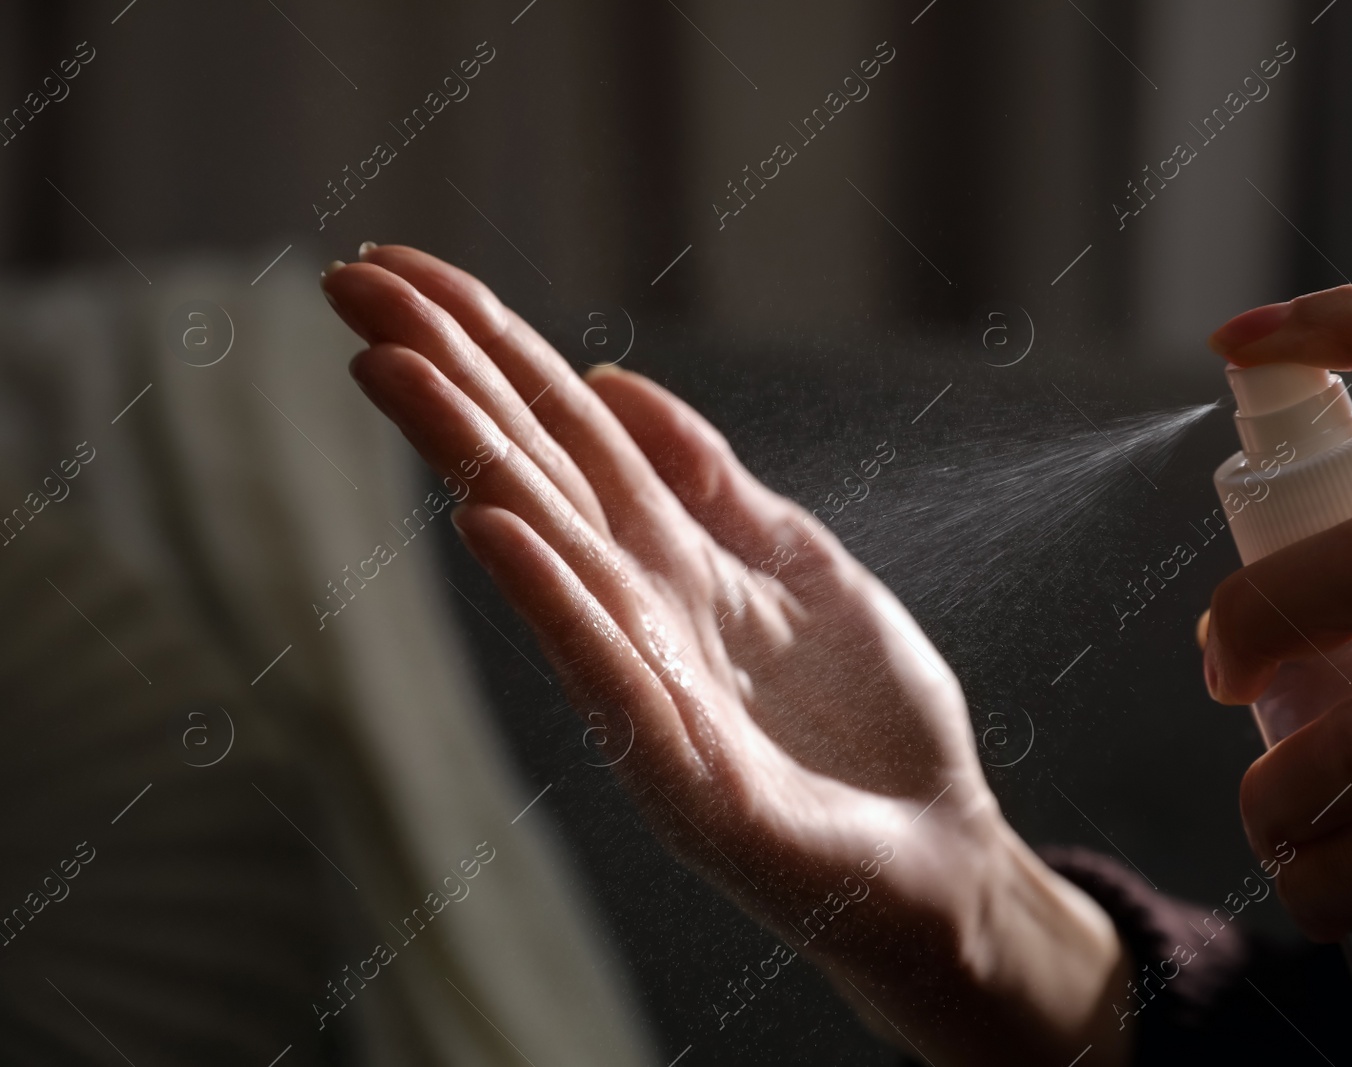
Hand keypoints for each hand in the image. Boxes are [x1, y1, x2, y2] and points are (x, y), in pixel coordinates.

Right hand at [321, 246, 1126, 1064]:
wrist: (933, 854)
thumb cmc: (864, 719)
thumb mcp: (794, 559)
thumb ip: (708, 479)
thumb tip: (611, 379)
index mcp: (669, 555)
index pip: (562, 426)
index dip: (488, 343)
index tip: (399, 268)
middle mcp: (639, 609)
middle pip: (532, 467)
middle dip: (446, 375)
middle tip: (348, 287)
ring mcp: (650, 688)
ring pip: (550, 550)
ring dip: (471, 458)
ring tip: (395, 371)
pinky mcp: (684, 774)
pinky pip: (610, 669)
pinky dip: (554, 597)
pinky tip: (496, 525)